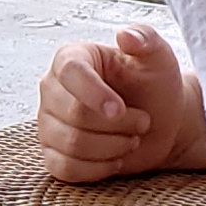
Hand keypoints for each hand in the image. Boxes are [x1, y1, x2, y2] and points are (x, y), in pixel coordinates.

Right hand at [38, 26, 201, 180]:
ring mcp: (48, 124)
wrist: (157, 124)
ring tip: (132, 138)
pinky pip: (66, 169)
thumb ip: (145, 39)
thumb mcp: (158, 57)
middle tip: (143, 121)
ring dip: (113, 147)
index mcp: (70, 59)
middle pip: (75, 114)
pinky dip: (99, 169)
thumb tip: (125, 36)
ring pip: (72, 144)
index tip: (120, 109)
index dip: (95, 94)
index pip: (70, 73)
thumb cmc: (153, 86)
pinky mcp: (52, 154)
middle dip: (118, 125)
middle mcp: (51, 90)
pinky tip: (116, 158)